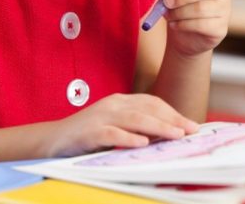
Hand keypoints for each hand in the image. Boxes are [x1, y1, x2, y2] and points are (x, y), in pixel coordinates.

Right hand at [46, 93, 198, 157]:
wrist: (53, 140)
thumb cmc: (88, 136)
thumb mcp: (116, 127)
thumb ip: (137, 128)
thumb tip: (167, 136)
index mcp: (121, 101)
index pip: (152, 102)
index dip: (173, 112)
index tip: (191, 125)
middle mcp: (113, 104)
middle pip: (148, 108)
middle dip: (172, 119)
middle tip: (191, 130)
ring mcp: (100, 116)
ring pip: (134, 119)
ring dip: (158, 127)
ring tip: (176, 135)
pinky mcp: (89, 132)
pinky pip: (112, 134)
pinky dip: (128, 138)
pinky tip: (142, 144)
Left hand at [152, 0, 231, 57]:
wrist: (185, 35)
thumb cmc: (179, 6)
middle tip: (166, 2)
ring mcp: (225, 9)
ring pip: (202, 8)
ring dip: (179, 12)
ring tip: (168, 15)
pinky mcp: (220, 28)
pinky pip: (201, 25)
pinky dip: (183, 25)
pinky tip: (175, 24)